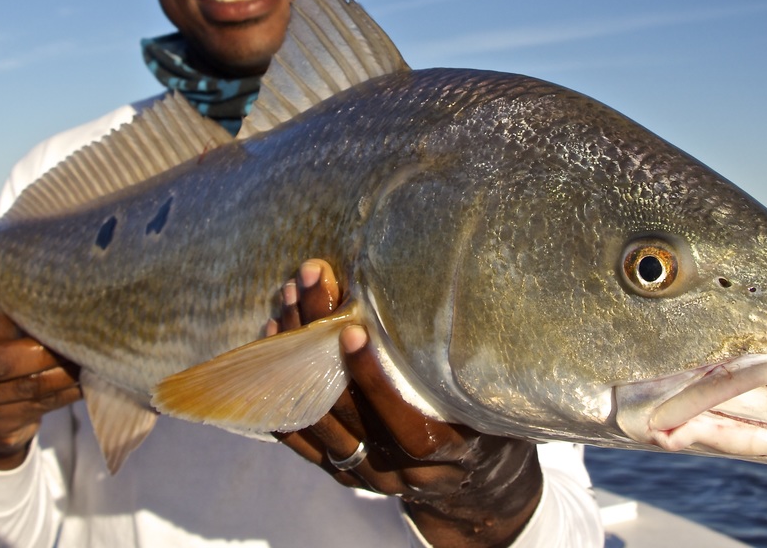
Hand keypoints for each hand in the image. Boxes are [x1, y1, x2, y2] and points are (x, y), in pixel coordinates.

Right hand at [0, 298, 81, 469]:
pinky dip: (64, 393)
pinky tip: (83, 381)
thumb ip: (9, 306)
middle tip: (78, 340)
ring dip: (62, 374)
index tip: (41, 312)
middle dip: (44, 352)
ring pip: (23, 388)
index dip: (10, 320)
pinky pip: (35, 408)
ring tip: (89, 359)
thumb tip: (62, 302)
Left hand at [271, 262, 541, 547]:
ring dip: (295, 354)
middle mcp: (397, 471)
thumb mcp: (493, 400)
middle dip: (321, 338)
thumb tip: (466, 299)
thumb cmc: (488, 426)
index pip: (402, 424)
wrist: (473, 484)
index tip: (352, 330)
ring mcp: (363, 473)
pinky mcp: (339, 468)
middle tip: (311, 281)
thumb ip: (473, 368)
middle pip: (345, 408)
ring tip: (288, 297)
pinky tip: (273, 338)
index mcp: (444, 453)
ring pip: (316, 415)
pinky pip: (298, 433)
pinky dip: (280, 387)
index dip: (372, 378)